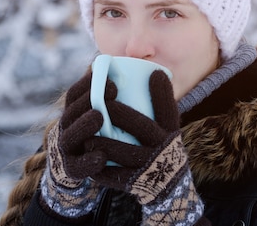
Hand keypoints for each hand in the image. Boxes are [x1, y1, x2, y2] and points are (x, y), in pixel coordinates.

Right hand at [41, 72, 112, 218]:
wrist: (81, 164)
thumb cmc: (103, 131)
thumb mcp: (107, 111)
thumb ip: (119, 96)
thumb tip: (154, 73)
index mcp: (75, 110)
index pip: (75, 93)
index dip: (87, 83)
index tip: (110, 78)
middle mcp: (67, 127)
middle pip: (71, 113)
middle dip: (87, 101)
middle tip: (110, 93)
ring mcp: (68, 148)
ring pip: (70, 137)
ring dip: (83, 126)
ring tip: (99, 117)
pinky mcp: (73, 168)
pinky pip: (78, 166)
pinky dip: (88, 161)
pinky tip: (101, 157)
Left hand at [87, 70, 205, 224]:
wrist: (169, 182)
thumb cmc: (164, 143)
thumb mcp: (170, 123)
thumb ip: (163, 99)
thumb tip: (154, 71)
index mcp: (166, 136)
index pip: (146, 122)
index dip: (125, 111)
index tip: (109, 96)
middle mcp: (156, 155)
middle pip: (131, 135)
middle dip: (110, 122)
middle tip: (94, 110)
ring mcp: (143, 171)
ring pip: (116, 156)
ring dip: (98, 143)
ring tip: (86, 132)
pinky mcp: (131, 184)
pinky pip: (110, 175)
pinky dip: (97, 165)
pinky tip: (87, 155)